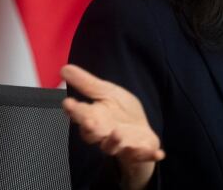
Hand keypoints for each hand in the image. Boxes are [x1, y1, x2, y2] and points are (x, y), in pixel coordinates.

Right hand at [61, 64, 164, 189]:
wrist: (138, 132)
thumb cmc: (118, 112)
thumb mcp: (106, 92)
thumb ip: (86, 83)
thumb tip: (63, 68)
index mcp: (94, 118)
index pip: (80, 114)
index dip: (74, 110)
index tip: (68, 102)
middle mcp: (104, 134)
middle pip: (93, 134)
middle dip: (90, 129)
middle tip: (88, 122)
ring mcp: (121, 144)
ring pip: (113, 146)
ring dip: (114, 141)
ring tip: (118, 133)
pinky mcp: (138, 151)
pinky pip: (143, 155)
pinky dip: (150, 155)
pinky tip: (159, 153)